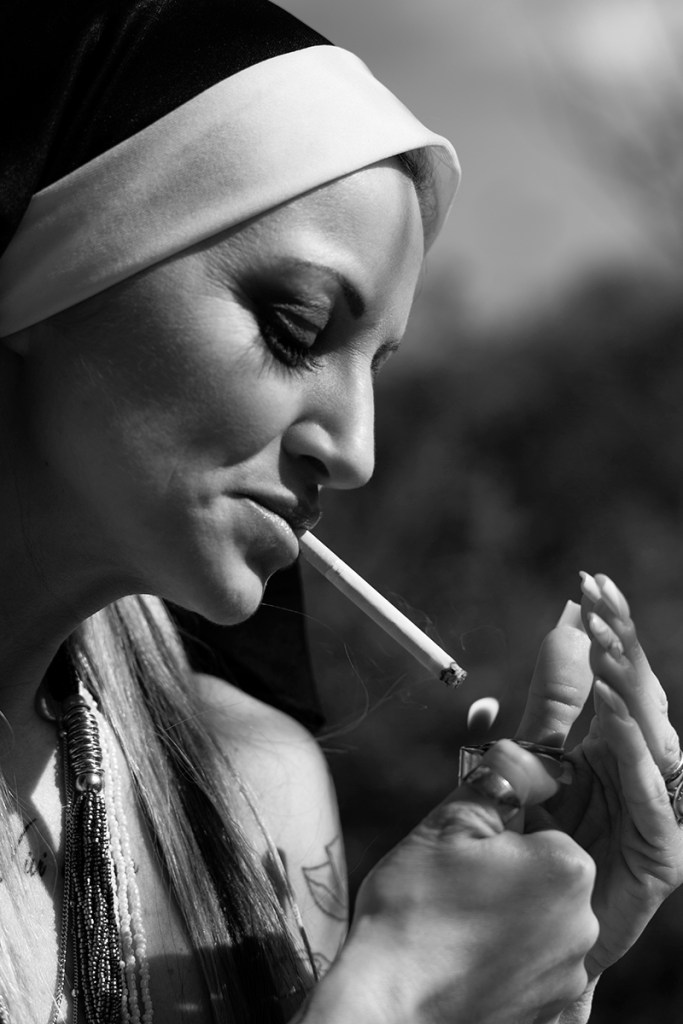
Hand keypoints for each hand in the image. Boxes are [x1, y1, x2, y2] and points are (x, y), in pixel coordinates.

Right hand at [320, 740, 597, 1023]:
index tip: (464, 849)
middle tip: (455, 883)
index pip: (544, 825)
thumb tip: (526, 754)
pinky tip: (463, 953)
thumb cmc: (414, 909)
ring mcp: (567, 971)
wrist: (386, 1001)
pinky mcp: (549, 1006)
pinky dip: (504, 953)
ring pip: (540, 915)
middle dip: (507, 870)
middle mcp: (583, 923)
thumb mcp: (448, 823)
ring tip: (455, 920)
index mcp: (566, 868)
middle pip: (546, 871)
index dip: (499, 831)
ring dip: (506, 911)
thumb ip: (498, 780)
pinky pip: (533, 959)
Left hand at [516, 575, 682, 981]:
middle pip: (639, 693)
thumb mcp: (537, 754)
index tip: (587, 580)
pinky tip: (613, 718)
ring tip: (604, 643)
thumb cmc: (534, 846)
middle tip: (601, 595)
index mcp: (615, 740)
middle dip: (621, 642)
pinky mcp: (661, 856)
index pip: (617, 672)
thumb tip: (565, 621)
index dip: (606, 627)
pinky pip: (650, 800)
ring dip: (627, 687)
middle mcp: (640, 767)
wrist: (531, 933)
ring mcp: (653, 809)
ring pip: (650, 737)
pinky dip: (633, 756)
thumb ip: (554, 698)